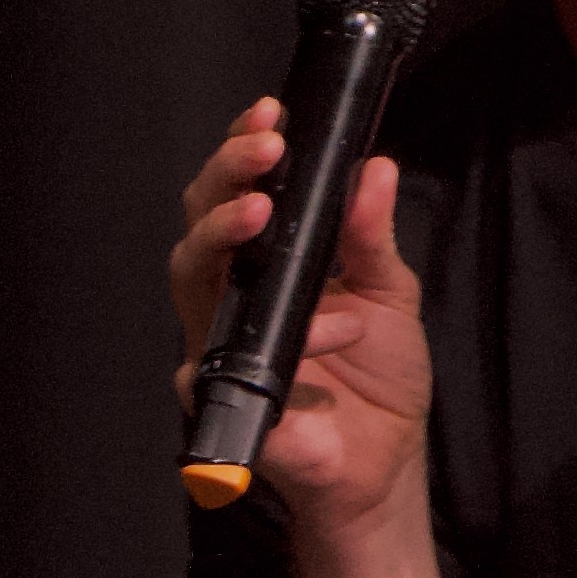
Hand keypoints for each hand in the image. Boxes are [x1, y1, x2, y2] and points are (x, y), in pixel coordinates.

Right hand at [169, 100, 427, 528]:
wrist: (383, 463)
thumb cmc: (379, 379)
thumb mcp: (389, 292)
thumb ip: (373, 234)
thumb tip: (376, 168)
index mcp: (268, 262)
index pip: (237, 192)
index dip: (241, 150)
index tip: (269, 115)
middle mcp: (232, 295)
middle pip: (198, 220)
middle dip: (224, 175)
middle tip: (264, 148)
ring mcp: (218, 341)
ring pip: (187, 272)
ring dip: (224, 233)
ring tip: (264, 210)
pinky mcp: (220, 393)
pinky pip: (221, 356)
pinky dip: (291, 340)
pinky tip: (332, 333)